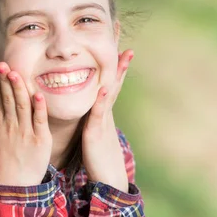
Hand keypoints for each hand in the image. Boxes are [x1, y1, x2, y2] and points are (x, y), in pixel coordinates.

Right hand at [0, 62, 52, 185]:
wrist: (15, 186)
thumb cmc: (2, 162)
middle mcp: (11, 127)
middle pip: (8, 99)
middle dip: (5, 81)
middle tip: (3, 64)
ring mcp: (26, 133)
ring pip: (22, 106)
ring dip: (19, 89)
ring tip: (16, 73)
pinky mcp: (41, 140)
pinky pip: (39, 121)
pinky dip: (38, 108)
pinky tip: (37, 95)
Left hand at [81, 49, 133, 191]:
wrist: (107, 179)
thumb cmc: (97, 156)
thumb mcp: (95, 131)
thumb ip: (93, 116)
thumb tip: (92, 104)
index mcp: (102, 109)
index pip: (109, 79)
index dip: (114, 61)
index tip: (116, 41)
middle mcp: (105, 111)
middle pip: (114, 80)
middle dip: (120, 59)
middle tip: (125, 37)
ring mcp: (102, 121)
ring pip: (110, 92)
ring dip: (116, 74)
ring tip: (123, 54)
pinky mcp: (95, 133)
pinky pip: (98, 114)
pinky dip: (101, 101)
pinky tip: (103, 88)